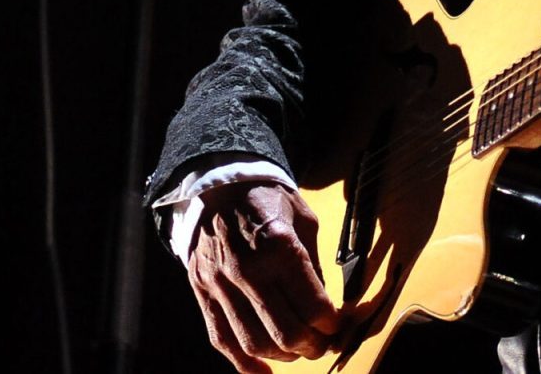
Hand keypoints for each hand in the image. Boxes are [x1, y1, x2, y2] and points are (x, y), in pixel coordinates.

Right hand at [187, 181, 339, 371]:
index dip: (332, 323)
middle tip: (324, 343)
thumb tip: (324, 307)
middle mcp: (248, 270)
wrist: (218, 185)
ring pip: (255, 343)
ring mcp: (221, 284)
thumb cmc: (266, 199)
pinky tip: (265, 371)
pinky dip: (245, 364)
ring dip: (284, 356)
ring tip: (299, 350)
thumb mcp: (303, 221)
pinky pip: (223, 340)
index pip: (313, 306)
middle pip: (287, 333)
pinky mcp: (203, 293)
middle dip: (313, 346)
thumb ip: (313, 266)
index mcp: (279, 247)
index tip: (337, 324)